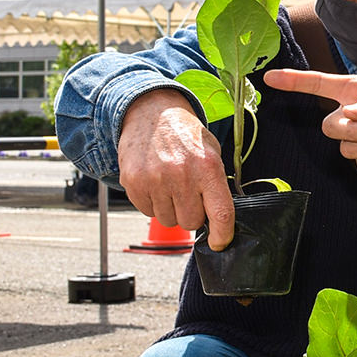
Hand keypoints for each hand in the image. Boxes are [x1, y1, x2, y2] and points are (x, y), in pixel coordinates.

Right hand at [117, 89, 235, 249]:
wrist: (151, 113)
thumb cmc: (186, 136)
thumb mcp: (212, 152)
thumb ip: (216, 186)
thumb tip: (220, 221)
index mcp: (208, 167)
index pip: (221, 213)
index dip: (222, 235)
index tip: (220, 242)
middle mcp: (182, 174)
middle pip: (191, 222)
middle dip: (193, 215)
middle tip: (190, 195)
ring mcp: (155, 180)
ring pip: (168, 221)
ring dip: (172, 209)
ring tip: (171, 185)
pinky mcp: (134, 183)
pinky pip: (147, 213)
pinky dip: (153, 204)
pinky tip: (156, 183)